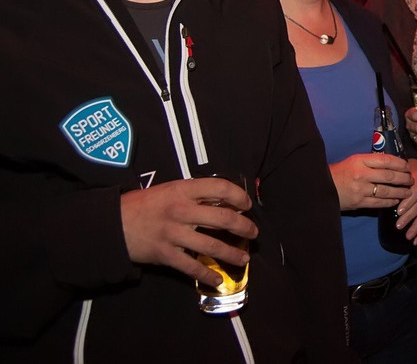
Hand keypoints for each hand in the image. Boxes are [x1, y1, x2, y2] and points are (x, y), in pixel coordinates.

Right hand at [121, 178, 257, 288]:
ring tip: (244, 259)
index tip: (247, 205)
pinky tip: (218, 280)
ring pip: (212, 245)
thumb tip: (224, 201)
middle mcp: (181, 211)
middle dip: (243, 227)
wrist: (112, 224)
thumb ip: (194, 195)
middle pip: (223, 218)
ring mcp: (174, 234)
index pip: (220, 188)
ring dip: (232, 254)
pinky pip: (192, 267)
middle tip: (253, 233)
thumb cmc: (142, 204)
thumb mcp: (169, 190)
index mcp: (183, 190)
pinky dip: (207, 275)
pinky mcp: (166, 254)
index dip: (239, 196)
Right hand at [329, 153, 412, 210]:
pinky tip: (396, 200)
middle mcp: (362, 174)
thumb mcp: (354, 161)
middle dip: (404, 178)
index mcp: (360, 160)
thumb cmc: (341, 172)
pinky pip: (379, 203)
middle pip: (389, 176)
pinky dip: (390, 202)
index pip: (386, 160)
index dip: (400, 163)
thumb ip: (371, 161)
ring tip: (408, 191)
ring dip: (400, 191)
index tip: (407, 166)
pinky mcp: (359, 202)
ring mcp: (361, 189)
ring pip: (387, 191)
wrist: (323, 186)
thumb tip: (392, 163)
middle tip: (411, 179)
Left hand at [396, 159, 416, 244]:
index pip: (416, 192)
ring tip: (408, 236)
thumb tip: (380, 189)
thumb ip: (394, 178)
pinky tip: (416, 239)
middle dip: (410, 216)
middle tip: (399, 226)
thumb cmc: (405, 169)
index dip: (408, 202)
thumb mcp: (399, 169)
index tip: (399, 211)